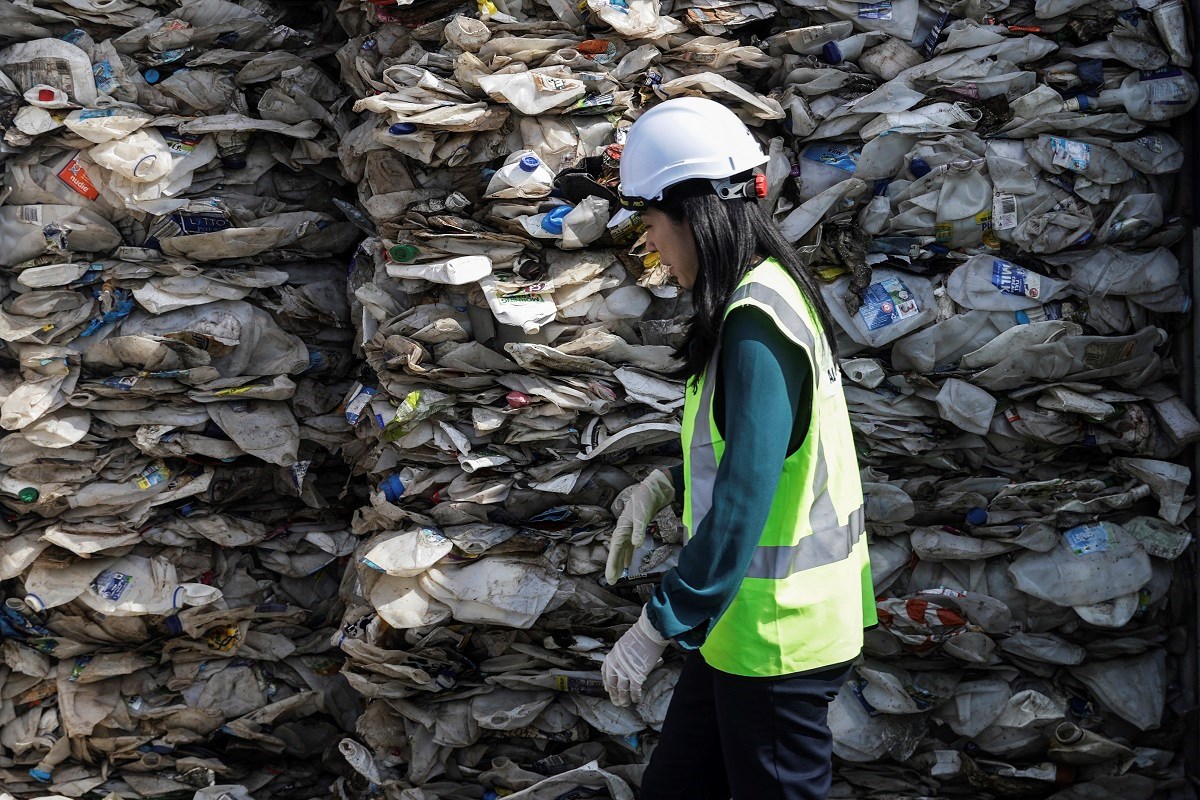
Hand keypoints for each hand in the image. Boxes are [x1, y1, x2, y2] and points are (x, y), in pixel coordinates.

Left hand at [601, 606, 668, 706]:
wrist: (648, 634)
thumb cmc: (638, 637)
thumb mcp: (622, 646)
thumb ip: (619, 658)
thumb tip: (622, 667)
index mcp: (611, 657)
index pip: (605, 674)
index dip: (607, 684)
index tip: (608, 690)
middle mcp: (615, 665)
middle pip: (612, 684)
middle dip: (614, 695)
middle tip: (616, 702)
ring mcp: (625, 670)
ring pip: (622, 689)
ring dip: (623, 698)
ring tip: (625, 704)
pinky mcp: (636, 674)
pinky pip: (634, 689)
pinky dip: (635, 695)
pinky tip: (636, 699)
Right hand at [605, 469, 673, 584]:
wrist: (654, 489)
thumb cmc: (646, 499)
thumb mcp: (642, 514)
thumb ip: (639, 529)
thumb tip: (636, 545)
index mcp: (622, 527)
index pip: (616, 548)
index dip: (612, 563)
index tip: (610, 577)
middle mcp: (623, 529)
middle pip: (616, 551)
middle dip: (614, 566)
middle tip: (611, 581)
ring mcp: (629, 530)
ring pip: (622, 549)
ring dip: (620, 561)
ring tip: (617, 575)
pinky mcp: (636, 529)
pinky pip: (629, 545)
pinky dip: (628, 554)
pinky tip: (628, 562)